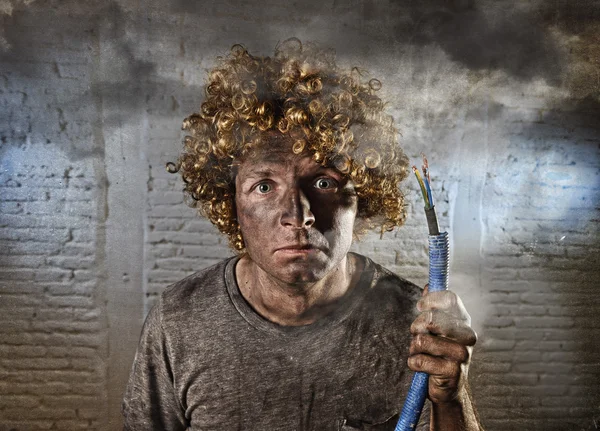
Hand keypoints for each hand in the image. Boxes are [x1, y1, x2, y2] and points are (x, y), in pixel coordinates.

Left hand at [408, 286, 476, 404]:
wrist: (448, 387)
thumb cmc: (438, 352)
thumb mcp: (435, 328)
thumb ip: (432, 308)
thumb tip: (429, 286)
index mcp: (464, 321)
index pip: (450, 298)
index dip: (430, 300)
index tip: (419, 307)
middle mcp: (467, 335)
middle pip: (431, 319)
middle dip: (416, 327)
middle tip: (417, 335)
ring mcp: (462, 354)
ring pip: (420, 340)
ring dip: (413, 348)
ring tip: (422, 354)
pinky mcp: (452, 372)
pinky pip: (418, 360)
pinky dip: (414, 363)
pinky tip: (423, 368)